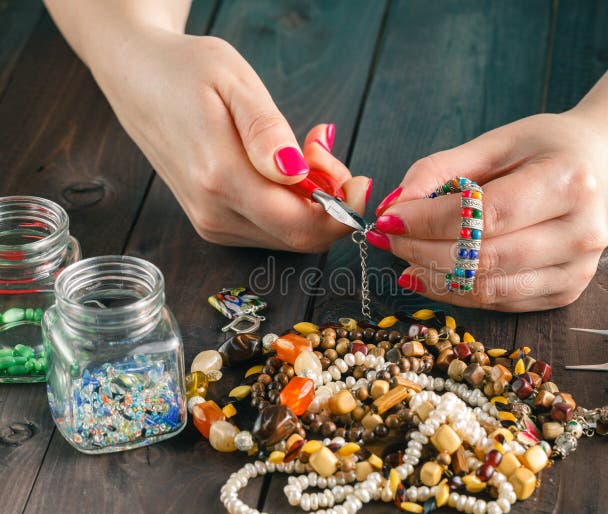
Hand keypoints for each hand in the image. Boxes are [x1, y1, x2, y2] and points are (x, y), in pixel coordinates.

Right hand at [93, 29, 370, 250]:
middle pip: (300, 237)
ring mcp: (211, 223)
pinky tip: (282, 166)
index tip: (360, 179)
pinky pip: (270, 228)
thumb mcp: (234, 82)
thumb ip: (267, 132)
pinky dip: (290, 203)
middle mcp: (214, 213)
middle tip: (321, 150)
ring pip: (288, 235)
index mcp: (220, 179)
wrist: (136, 77)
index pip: (301, 226)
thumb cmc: (186, 70)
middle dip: (330, 202)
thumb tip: (298, 175)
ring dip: (310, 201)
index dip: (343, 211)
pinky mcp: (212, 222)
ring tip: (300, 148)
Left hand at [366, 113, 607, 311]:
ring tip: (404, 260)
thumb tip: (393, 206)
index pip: (484, 214)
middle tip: (388, 241)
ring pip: (490, 287)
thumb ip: (441, 169)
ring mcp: (579, 269)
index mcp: (568, 182)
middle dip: (423, 251)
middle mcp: (582, 231)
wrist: (603, 170)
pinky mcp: (568, 292)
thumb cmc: (546, 151)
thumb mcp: (496, 142)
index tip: (388, 219)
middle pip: (484, 257)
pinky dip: (459, 292)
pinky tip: (432, 275)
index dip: (428, 221)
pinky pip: (501, 301)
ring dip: (435, 278)